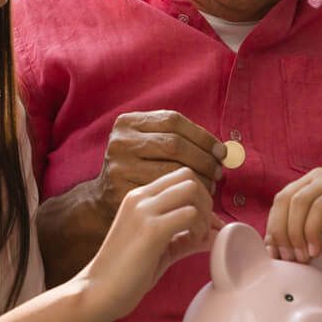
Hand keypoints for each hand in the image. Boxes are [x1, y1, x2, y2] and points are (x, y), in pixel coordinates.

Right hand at [81, 166, 217, 320]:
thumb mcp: (160, 249)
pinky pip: (189, 214)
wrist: (97, 291)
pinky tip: (191, 244)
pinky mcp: (151, 230)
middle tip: (203, 230)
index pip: (180, 177)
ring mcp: (144, 211)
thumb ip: (185, 238)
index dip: (200, 197)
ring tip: (196, 238)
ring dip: (204, 213)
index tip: (204, 224)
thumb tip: (216, 234)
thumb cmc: (126, 274)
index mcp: (139, 198)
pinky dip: (199, 228)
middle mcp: (140, 198)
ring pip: (192, 190)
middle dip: (206, 202)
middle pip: (189, 178)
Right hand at [93, 111, 224, 218]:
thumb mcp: (146, 146)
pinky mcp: (122, 192)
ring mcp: (119, 167)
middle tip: (218, 172)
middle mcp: (120, 141)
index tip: (220, 151)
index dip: (202, 135)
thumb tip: (220, 149)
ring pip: (172, 169)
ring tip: (210, 186)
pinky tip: (194, 198)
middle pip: (175, 144)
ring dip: (199, 178)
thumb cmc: (136, 170)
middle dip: (203, 158)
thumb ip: (175, 139)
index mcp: (127, 122)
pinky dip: (185, 194)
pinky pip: (164, 191)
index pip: (173, 120)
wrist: (102, 201)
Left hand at [266, 168, 321, 259]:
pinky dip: (313, 231)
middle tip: (289, 259)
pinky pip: (321, 208)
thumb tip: (273, 251)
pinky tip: (318, 250)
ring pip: (299, 203)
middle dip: (281, 233)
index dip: (273, 230)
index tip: (277, 256)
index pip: (278, 203)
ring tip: (304, 257)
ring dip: (296, 234)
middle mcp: (318, 178)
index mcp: (307, 185)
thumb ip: (300, 236)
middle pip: (284, 201)